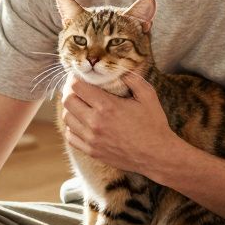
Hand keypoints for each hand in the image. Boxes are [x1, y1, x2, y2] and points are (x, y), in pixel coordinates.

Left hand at [60, 72, 177, 175]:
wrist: (157, 155)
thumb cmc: (154, 125)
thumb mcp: (148, 96)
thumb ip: (133, 79)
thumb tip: (121, 69)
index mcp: (107, 106)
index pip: (77, 87)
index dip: (75, 78)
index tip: (79, 76)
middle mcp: (95, 123)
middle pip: (67, 101)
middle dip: (70, 91)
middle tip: (78, 89)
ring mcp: (92, 139)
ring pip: (67, 119)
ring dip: (71, 109)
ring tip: (80, 105)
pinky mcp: (92, 151)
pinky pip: (71, 137)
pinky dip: (72, 127)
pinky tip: (82, 122)